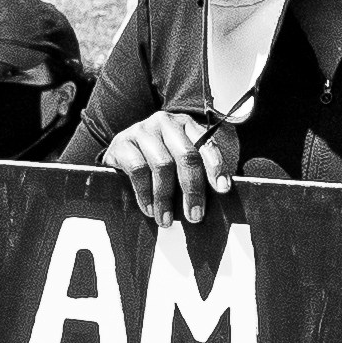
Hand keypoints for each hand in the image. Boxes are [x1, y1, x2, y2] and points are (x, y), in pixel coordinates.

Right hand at [100, 105, 237, 226]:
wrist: (118, 154)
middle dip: (193, 189)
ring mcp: (142, 130)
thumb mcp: (177, 163)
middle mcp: (166, 123)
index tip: (223, 190)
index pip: (207, 144)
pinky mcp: (122, 143)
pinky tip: (148, 208)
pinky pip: (138, 169)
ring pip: (162, 165)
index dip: (216, 167)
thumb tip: (206, 204)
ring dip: (166, 197)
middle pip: (186, 156)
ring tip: (166, 219)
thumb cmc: (155, 162)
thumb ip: (193, 173)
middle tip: (194, 216)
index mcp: (186, 125)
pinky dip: (145, 193)